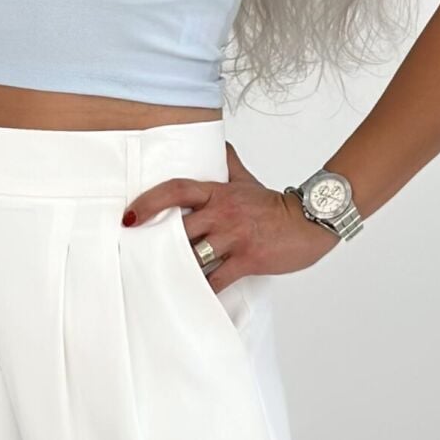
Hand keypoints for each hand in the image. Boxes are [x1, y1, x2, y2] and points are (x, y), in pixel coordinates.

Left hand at [121, 139, 337, 294]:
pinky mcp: (247, 259)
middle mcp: (222, 212)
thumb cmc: (274, 206)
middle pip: (180, 230)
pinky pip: (217, 280)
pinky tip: (192, 297)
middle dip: (159, 245)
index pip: (176, 190)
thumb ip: (228, 162)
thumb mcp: (247, 180)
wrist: (310, 223)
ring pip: (195, 256)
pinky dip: (203, 291)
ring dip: (178, 270)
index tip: (129, 217)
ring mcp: (234, 237)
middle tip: (138, 258)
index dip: (149, 202)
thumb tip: (217, 142)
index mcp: (218, 192)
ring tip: (161, 280)